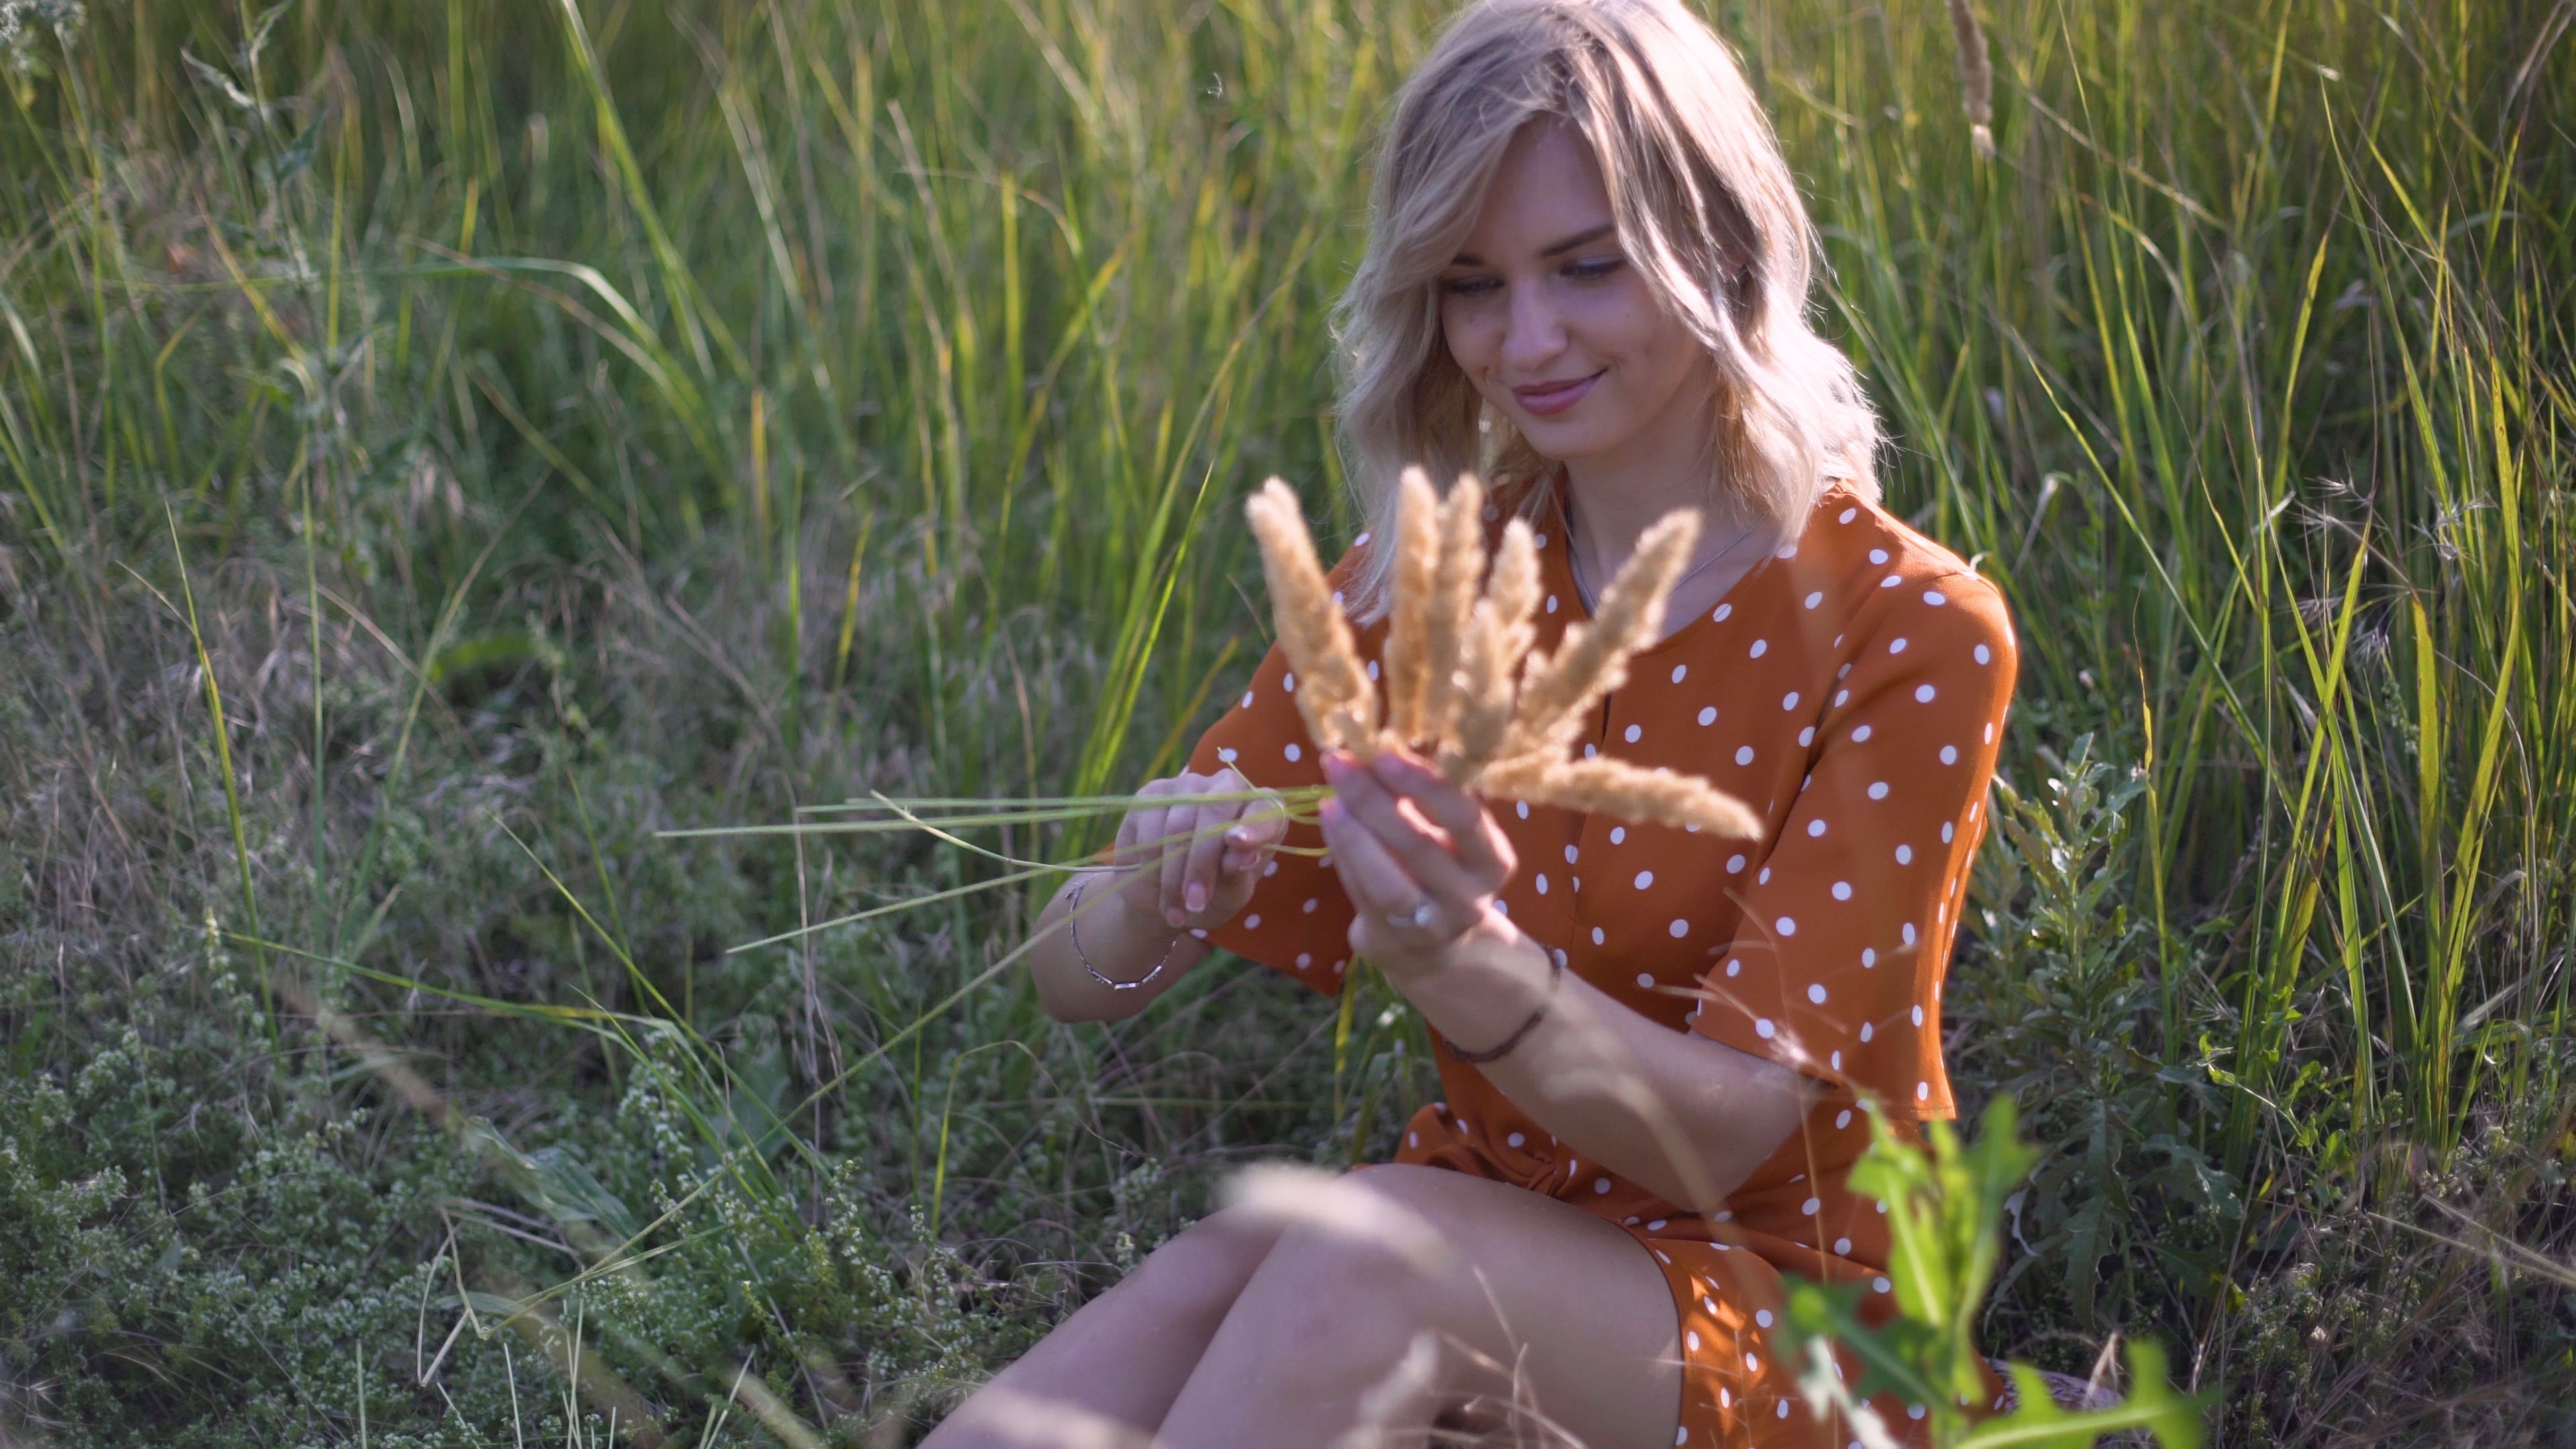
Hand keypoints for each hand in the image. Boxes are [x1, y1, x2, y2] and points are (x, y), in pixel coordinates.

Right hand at [1111, 767, 1289, 931]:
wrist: (1167, 897)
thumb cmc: (1213, 894)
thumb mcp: (1231, 894)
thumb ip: (1240, 874)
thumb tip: (1247, 854)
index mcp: (1260, 810)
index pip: (1265, 809)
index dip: (1254, 825)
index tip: (1238, 844)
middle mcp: (1227, 787)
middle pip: (1215, 811)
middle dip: (1202, 862)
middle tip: (1196, 902)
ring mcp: (1188, 785)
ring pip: (1178, 826)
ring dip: (1174, 875)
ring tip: (1176, 909)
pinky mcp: (1152, 794)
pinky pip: (1150, 829)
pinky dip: (1151, 865)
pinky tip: (1156, 890)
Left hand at [1317, 743, 1519, 980]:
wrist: (1434, 941)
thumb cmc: (1442, 863)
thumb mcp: (1450, 831)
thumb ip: (1425, 794)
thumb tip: (1377, 743)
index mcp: (1493, 860)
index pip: (1466, 819)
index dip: (1426, 786)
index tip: (1386, 754)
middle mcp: (1469, 897)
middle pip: (1419, 847)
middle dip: (1374, 800)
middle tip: (1340, 762)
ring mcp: (1430, 925)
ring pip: (1388, 882)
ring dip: (1353, 835)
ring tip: (1330, 797)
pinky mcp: (1393, 940)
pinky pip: (1363, 895)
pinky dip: (1343, 855)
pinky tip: (1329, 819)